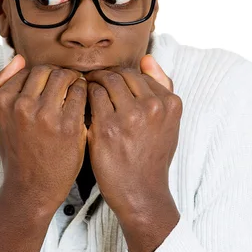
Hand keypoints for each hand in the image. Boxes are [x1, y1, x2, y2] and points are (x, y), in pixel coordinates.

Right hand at [0, 55, 87, 209]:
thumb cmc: (14, 150)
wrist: (31, 187)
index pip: (28, 70)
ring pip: (65, 77)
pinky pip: (81, 93)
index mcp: (3, 101)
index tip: (49, 86)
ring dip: (73, 80)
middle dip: (59, 75)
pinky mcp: (69, 126)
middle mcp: (22, 106)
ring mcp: (46, 116)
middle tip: (66, 85)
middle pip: (47, 70)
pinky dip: (84, 94)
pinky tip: (83, 103)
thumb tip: (18, 58)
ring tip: (75, 90)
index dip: (42, 76)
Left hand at [83, 54, 181, 216]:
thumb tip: (147, 58)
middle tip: (93, 82)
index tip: (110, 84)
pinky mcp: (107, 127)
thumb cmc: (152, 157)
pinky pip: (91, 96)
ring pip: (105, 81)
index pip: (139, 73)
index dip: (120, 77)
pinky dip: (84, 96)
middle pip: (121, 74)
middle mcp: (153, 106)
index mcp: (170, 102)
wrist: (142, 192)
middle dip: (105, 76)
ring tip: (86, 90)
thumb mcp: (170, 123)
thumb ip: (162, 88)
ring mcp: (130, 116)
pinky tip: (81, 104)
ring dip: (93, 82)